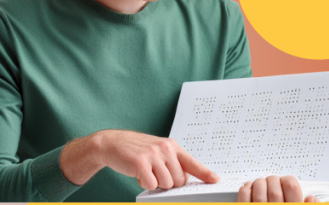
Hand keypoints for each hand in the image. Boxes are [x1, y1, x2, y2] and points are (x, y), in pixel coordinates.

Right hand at [95, 129, 219, 189]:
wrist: (113, 143)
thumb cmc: (137, 150)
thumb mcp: (158, 151)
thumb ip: (172, 162)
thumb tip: (184, 179)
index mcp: (172, 146)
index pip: (192, 162)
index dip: (205, 173)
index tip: (215, 180)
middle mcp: (165, 149)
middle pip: (179, 180)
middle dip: (168, 182)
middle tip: (156, 174)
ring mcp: (153, 155)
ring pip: (166, 184)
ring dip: (156, 183)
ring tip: (147, 172)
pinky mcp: (141, 163)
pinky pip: (151, 185)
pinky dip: (145, 184)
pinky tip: (139, 173)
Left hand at [237, 175, 319, 201]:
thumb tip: (311, 198)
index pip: (291, 186)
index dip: (288, 180)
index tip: (286, 181)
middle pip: (274, 186)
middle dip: (273, 180)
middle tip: (274, 182)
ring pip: (258, 190)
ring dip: (259, 183)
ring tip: (262, 184)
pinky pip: (243, 196)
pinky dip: (246, 189)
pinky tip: (249, 188)